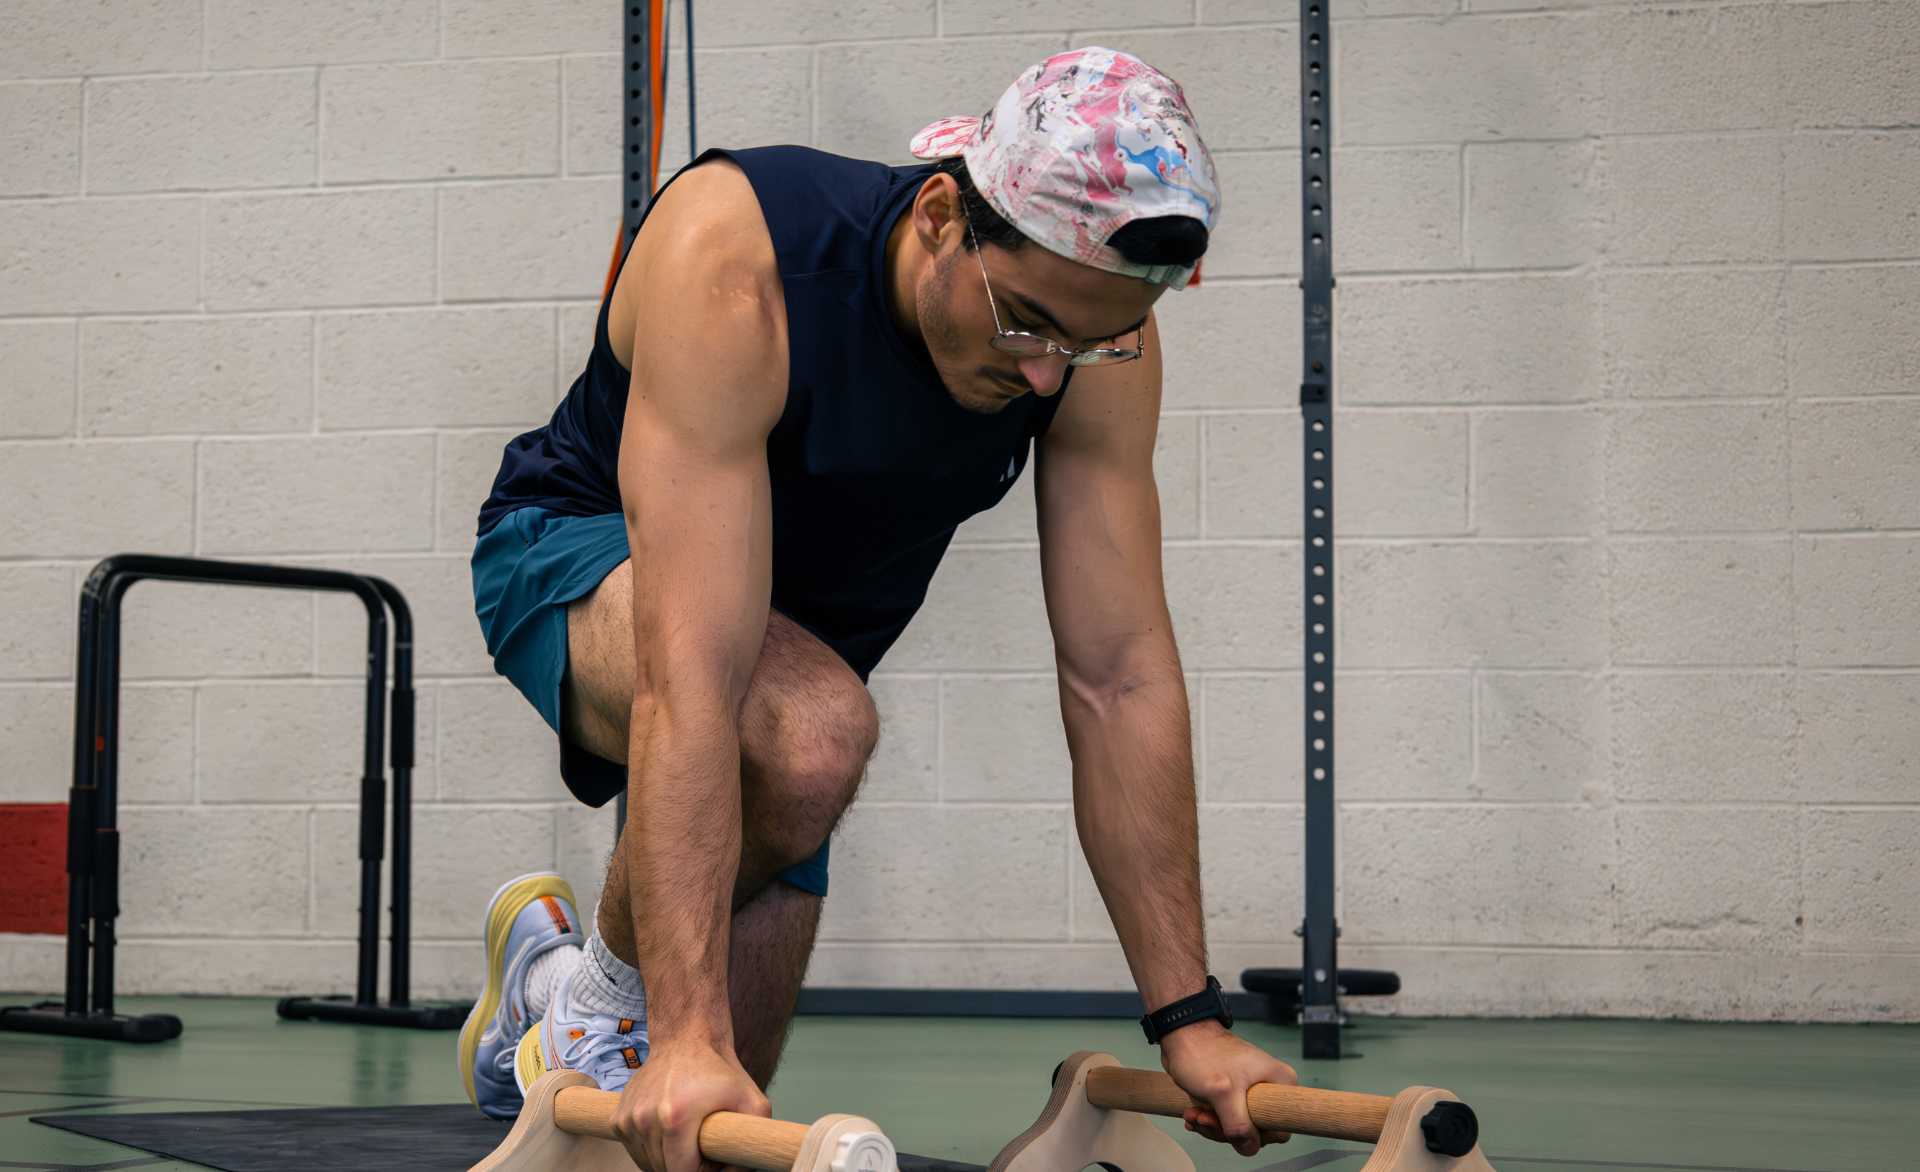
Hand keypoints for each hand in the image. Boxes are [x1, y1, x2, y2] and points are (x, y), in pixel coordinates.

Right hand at [610, 1037, 768, 1171]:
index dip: (703, 1171)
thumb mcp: (754, 1102)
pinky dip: (651, 1148)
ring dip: (668, 1158)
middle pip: (663, 1170)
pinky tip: (668, 1130)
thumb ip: (755, 1143)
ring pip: (648, 1163)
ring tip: (687, 1135)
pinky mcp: (618, 1118)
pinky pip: (635, 1150)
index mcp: (675, 1119)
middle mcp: (644, 1119)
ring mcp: (628, 1119)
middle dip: (686, 1165)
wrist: (685, 1039)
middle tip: (702, 1143)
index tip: (712, 1153)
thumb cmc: (721, 1071)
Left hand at [1159, 1024, 1298, 1156]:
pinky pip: (1225, 1118)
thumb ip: (1239, 1125)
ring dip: (1212, 1125)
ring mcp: (1251, 1092)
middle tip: (1205, 1118)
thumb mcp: (1223, 1093)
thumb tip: (1249, 1146)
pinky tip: (1194, 1115)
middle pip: (1256, 1130)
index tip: (1231, 1123)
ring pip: (1238, 1126)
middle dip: (1225, 1129)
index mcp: (1280, 1083)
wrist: (1181, 1035)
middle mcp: (1270, 1089)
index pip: (1280, 1128)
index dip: (1255, 1134)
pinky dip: (1209, 1120)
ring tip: (1194, 1114)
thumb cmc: (1204, 1053)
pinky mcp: (1234, 1095)